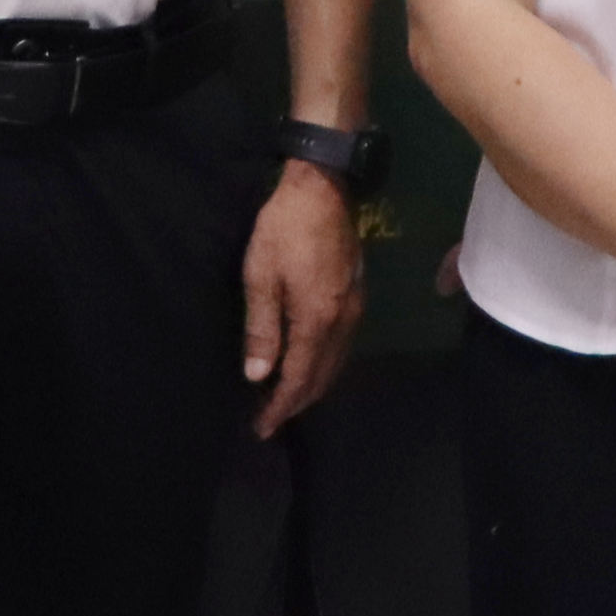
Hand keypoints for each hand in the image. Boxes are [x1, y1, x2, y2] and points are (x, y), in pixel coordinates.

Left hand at [242, 160, 364, 435]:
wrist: (324, 187)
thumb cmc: (283, 229)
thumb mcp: (260, 277)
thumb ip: (261, 329)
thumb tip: (258, 376)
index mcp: (317, 321)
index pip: (298, 379)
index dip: (280, 408)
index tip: (261, 428)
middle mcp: (343, 323)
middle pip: (322, 378)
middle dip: (296, 404)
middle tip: (269, 421)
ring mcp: (355, 310)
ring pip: (336, 364)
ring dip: (312, 386)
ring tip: (286, 400)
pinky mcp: (357, 296)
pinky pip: (343, 347)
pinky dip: (324, 366)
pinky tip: (309, 364)